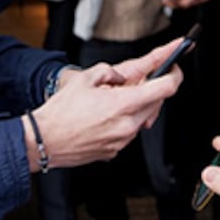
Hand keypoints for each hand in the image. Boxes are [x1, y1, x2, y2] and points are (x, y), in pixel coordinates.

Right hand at [26, 41, 183, 168]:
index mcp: (123, 104)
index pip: (165, 88)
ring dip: (136, 108)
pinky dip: (124, 122)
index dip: (174, 75)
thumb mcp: (86, 78)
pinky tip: (105, 118)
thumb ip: (110, 72)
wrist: (44, 140)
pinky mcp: (114, 151)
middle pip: (157, 104)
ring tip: (113, 102)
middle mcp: (127, 125)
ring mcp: (122, 140)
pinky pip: (128, 132)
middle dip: (152, 91)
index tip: (174, 69)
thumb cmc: (61, 112)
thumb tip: (122, 76)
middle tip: (139, 83)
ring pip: (143, 119)